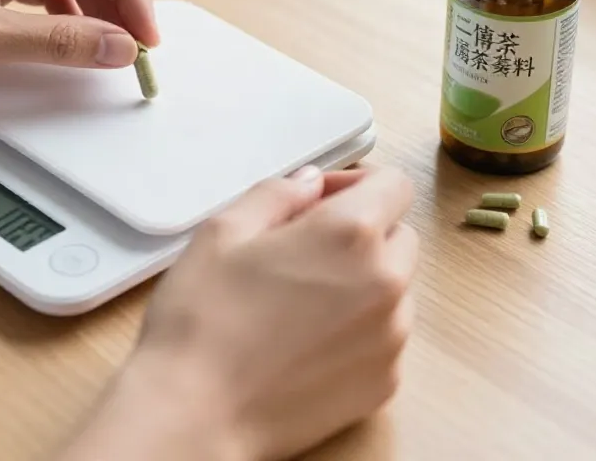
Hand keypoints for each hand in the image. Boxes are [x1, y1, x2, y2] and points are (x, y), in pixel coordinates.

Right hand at [60, 165, 416, 460]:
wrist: (196, 413)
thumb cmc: (202, 320)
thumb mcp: (223, 231)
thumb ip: (277, 193)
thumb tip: (310, 185)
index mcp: (349, 233)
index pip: (393, 184)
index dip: (355, 182)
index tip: (320, 199)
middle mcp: (385, 283)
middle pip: (398, 236)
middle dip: (360, 233)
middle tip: (301, 249)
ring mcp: (391, 338)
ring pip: (394, 288)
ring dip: (361, 281)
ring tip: (298, 300)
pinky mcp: (384, 383)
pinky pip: (385, 337)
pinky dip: (357, 330)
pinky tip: (304, 340)